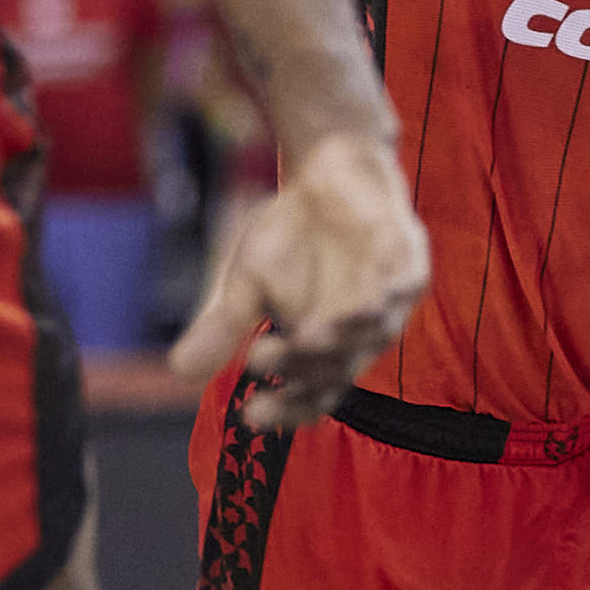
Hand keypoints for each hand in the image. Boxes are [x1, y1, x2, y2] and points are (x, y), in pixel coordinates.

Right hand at [170, 129, 428, 431]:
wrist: (328, 174)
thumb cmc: (291, 238)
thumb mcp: (248, 282)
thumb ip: (224, 326)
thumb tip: (180, 371)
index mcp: (327, 351)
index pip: (312, 394)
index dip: (286, 409)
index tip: (250, 415)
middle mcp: (363, 336)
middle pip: (340, 367)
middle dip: (302, 367)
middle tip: (260, 359)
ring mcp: (391, 299)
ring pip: (375, 332)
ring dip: (343, 335)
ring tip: (304, 335)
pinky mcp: (409, 260)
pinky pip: (407, 283)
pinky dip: (395, 291)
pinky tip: (378, 297)